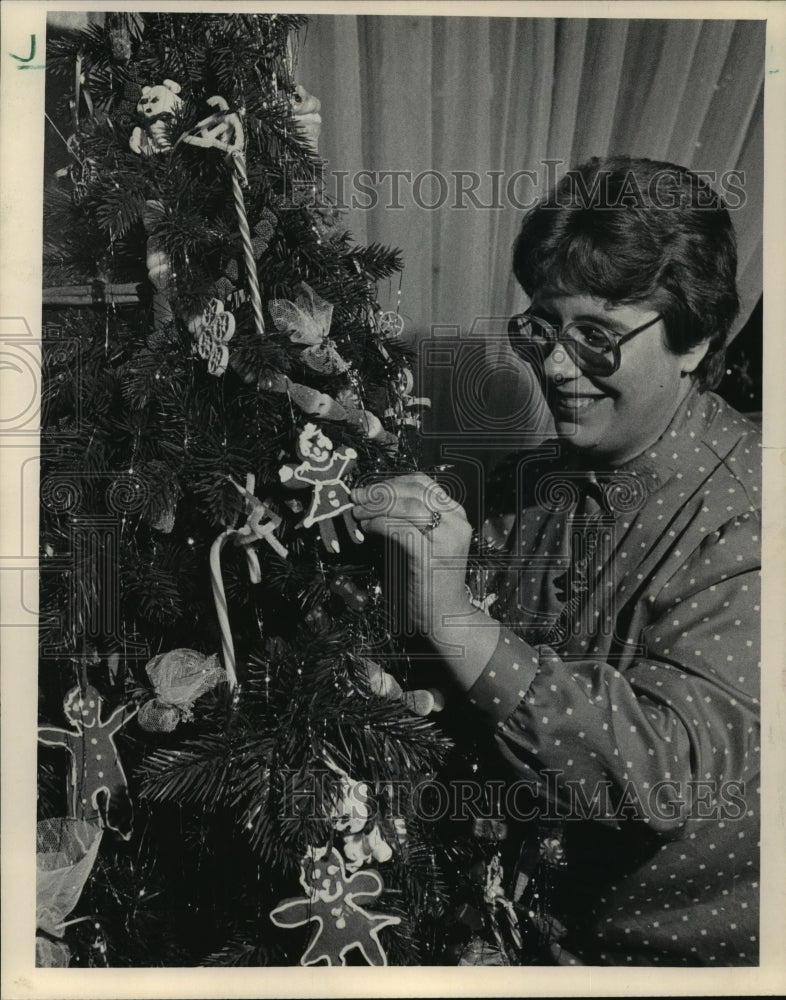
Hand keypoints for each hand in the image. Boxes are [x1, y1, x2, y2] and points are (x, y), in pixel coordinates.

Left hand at [351, 473, 473, 638]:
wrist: (445, 614)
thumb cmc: (429, 577)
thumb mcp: (422, 539)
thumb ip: (407, 518)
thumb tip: (373, 499)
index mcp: (455, 514)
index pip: (423, 483)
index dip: (392, 481)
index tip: (370, 488)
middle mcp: (456, 522)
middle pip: (414, 491)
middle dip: (380, 491)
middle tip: (357, 497)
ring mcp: (447, 538)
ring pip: (407, 507)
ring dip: (377, 506)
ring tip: (359, 513)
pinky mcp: (431, 556)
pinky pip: (400, 529)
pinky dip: (379, 525)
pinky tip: (368, 529)